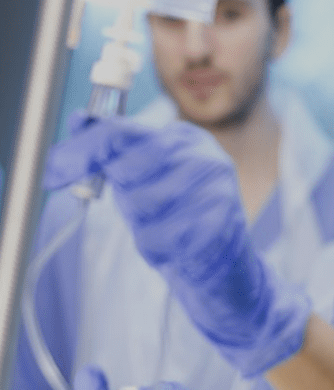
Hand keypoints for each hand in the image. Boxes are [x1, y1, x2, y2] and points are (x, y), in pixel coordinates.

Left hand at [46, 115, 310, 376]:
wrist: (224, 270)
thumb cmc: (178, 220)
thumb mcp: (143, 181)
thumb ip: (113, 152)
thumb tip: (77, 119)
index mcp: (186, 138)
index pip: (124, 131)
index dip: (84, 149)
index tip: (53, 170)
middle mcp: (206, 156)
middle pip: (132, 164)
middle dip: (121, 192)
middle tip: (135, 210)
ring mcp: (217, 189)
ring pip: (142, 203)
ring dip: (141, 226)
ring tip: (165, 229)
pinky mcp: (220, 225)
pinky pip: (160, 237)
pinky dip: (156, 249)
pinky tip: (176, 248)